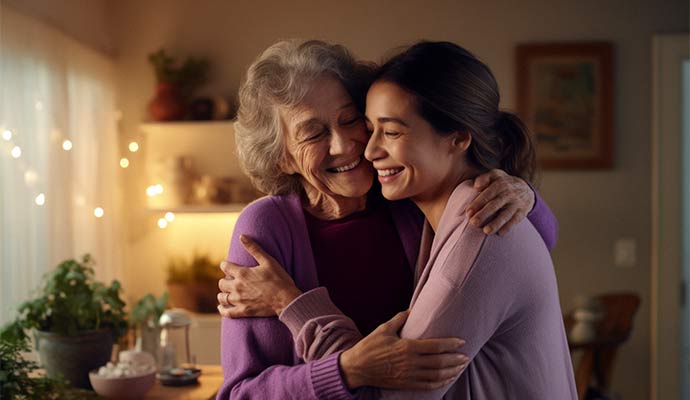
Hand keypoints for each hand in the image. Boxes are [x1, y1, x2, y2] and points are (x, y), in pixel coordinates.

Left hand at [217, 235, 302, 317]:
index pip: (225, 267)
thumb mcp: (268, 260)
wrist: (286, 299)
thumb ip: (253, 248)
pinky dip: (222, 309)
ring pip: (222, 297)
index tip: (229, 266)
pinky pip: (226, 312)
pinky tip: (221, 307)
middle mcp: (237, 287)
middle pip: (222, 283)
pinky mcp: (243, 311)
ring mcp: (239, 300)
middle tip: (231, 280)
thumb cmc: (279, 278)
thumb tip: (242, 236)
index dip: (226, 265)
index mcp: (242, 273)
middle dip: (225, 280)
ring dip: (223, 294)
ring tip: (227, 292)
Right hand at [339, 311, 468, 389]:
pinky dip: (440, 383)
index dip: (450, 344)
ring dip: (451, 372)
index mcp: (407, 347)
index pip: (435, 346)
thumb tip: (411, 310)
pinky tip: (447, 379)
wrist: (357, 367)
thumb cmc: (370, 346)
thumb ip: (400, 319)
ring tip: (461, 368)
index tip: (462, 342)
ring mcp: (408, 375)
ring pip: (436, 375)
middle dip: (455, 360)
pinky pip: (427, 386)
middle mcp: (410, 362)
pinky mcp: (405, 384)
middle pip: (439, 362)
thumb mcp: (384, 328)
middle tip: (467, 357)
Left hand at [467, 169, 534, 235]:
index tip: (468, 212)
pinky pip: (515, 220)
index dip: (477, 203)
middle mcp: (509, 194)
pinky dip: (508, 227)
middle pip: (495, 205)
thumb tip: (476, 186)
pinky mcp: (522, 212)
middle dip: (484, 214)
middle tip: (473, 223)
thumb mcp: (495, 175)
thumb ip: (483, 178)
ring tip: (486, 231)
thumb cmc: (503, 183)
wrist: (526, 188)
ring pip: (506, 215)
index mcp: (500, 185)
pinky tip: (500, 233)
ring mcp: (516, 204)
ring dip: (496, 223)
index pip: (487, 194)